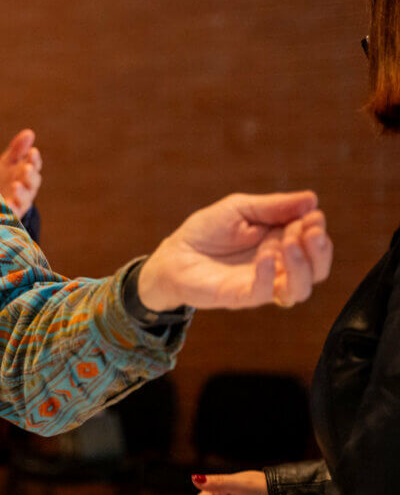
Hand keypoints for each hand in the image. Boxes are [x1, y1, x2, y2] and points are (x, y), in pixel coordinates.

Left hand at [0, 129, 42, 218]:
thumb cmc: (3, 180)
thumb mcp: (9, 162)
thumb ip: (18, 149)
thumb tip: (29, 133)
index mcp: (27, 174)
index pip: (34, 165)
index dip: (34, 159)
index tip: (32, 152)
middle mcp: (26, 189)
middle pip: (32, 183)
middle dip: (30, 175)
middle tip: (27, 168)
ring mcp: (18, 203)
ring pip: (24, 199)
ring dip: (21, 193)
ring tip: (17, 186)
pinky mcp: (9, 215)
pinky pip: (11, 214)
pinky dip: (10, 210)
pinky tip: (6, 205)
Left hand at [138, 191, 331, 311]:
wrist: (174, 253)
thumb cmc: (206, 230)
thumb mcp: (240, 208)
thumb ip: (274, 206)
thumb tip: (311, 199)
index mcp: (280, 242)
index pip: (313, 242)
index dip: (317, 229)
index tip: (313, 215)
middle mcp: (277, 266)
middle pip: (316, 269)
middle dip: (320, 251)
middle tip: (311, 231)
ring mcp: (261, 283)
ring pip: (299, 289)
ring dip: (302, 267)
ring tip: (290, 244)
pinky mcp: (240, 296)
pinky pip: (265, 294)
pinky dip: (269, 276)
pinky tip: (265, 256)